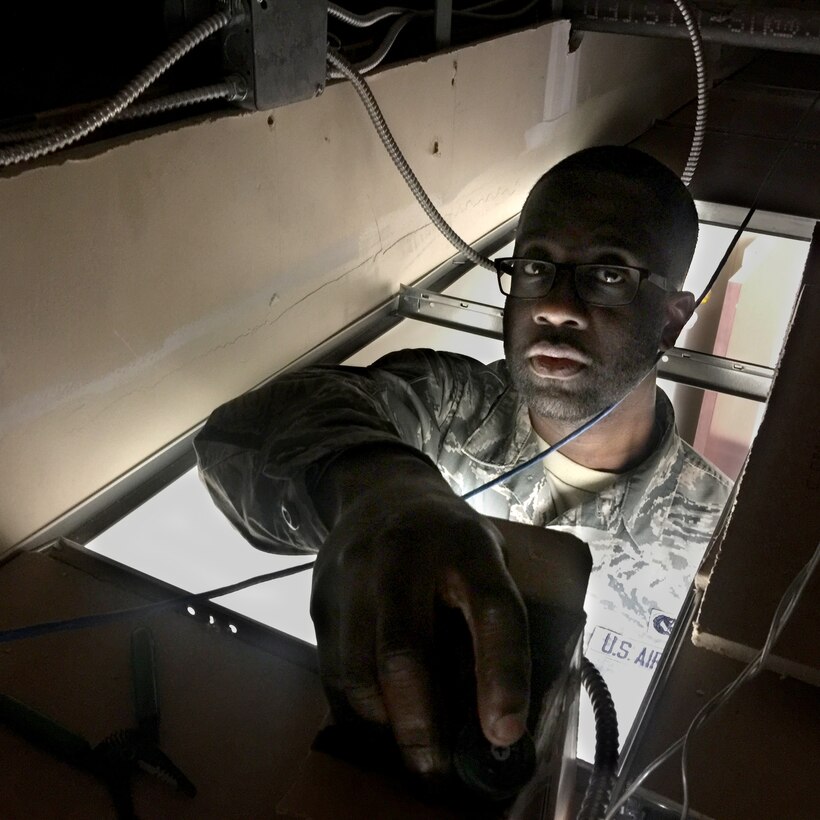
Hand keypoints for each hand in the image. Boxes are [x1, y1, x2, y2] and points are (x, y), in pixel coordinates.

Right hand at [310, 449, 530, 777]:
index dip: (501, 674)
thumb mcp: (488, 556)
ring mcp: (354, 575)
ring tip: (408, 756)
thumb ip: (494, 617)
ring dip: (383, 726)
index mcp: (467, 546)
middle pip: (404, 652)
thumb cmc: (449, 540)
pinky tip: (377, 724)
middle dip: (420, 725)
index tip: (505, 734)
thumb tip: (502, 717)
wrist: (381, 492)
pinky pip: (331, 668)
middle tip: (436, 773)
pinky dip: (355, 708)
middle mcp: (404, 557)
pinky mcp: (321, 596)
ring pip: (357, 669)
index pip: (491, 609)